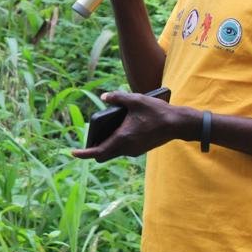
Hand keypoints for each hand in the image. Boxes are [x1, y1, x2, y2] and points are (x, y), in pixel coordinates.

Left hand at [72, 91, 193, 161]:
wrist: (179, 124)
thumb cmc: (158, 112)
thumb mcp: (136, 100)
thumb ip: (118, 97)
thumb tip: (104, 97)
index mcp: (122, 138)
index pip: (97, 152)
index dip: (83, 153)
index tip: (73, 152)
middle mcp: (127, 148)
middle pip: (103, 154)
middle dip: (94, 148)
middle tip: (89, 137)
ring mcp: (134, 151)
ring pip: (114, 151)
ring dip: (107, 143)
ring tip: (104, 128)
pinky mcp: (140, 149)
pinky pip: (123, 148)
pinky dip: (117, 141)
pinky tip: (120, 127)